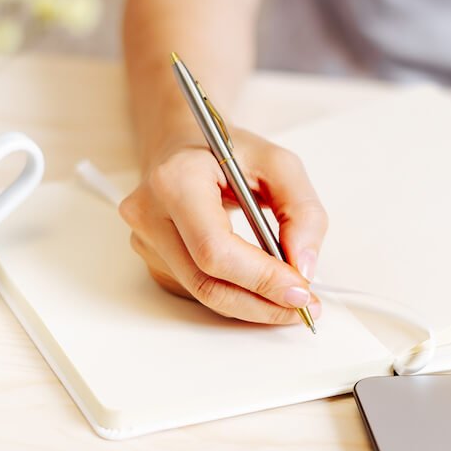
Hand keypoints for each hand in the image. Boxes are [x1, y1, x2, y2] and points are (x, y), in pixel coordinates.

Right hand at [119, 126, 326, 324]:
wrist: (186, 146)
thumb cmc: (230, 151)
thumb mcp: (279, 164)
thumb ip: (303, 211)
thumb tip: (304, 265)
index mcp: (176, 180)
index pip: (215, 248)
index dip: (261, 277)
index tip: (301, 289)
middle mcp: (150, 213)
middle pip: (207, 281)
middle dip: (262, 302)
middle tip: (304, 305)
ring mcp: (146, 240)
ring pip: (204, 293)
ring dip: (253, 305)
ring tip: (290, 299)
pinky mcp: (153, 259)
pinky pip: (199, 290)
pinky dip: (237, 296)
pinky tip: (261, 288)